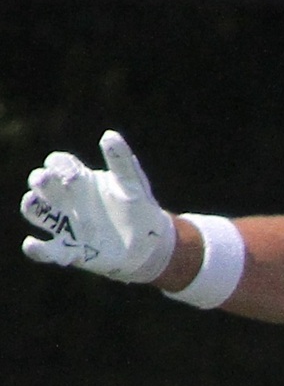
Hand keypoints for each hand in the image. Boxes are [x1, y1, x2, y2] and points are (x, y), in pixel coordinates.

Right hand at [21, 131, 176, 282]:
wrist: (148, 243)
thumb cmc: (137, 207)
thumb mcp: (133, 184)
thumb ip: (121, 161)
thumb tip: (109, 135)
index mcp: (80, 178)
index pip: (58, 163)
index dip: (60, 165)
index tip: (73, 175)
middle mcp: (66, 199)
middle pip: (41, 183)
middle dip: (41, 180)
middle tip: (47, 181)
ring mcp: (64, 223)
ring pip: (35, 211)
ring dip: (32, 206)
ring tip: (34, 203)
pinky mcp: (68, 250)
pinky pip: (46, 250)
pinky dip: (36, 249)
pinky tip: (31, 244)